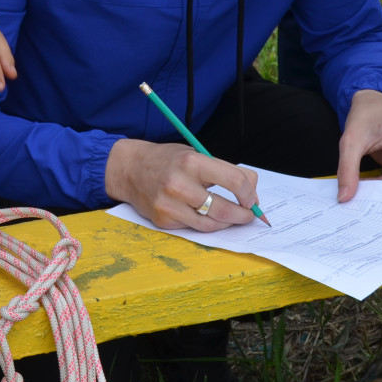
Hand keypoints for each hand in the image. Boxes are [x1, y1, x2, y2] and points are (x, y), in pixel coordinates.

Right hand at [104, 139, 261, 231]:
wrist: (129, 169)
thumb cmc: (167, 160)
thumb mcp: (194, 154)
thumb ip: (223, 170)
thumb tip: (251, 191)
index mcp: (191, 162)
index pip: (234, 181)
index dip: (249, 194)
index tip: (252, 199)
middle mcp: (179, 184)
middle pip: (224, 209)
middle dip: (243, 215)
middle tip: (249, 215)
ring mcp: (169, 205)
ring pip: (211, 224)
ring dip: (226, 223)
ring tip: (231, 217)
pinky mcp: (163, 220)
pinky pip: (193, 228)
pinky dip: (204, 223)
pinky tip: (204, 215)